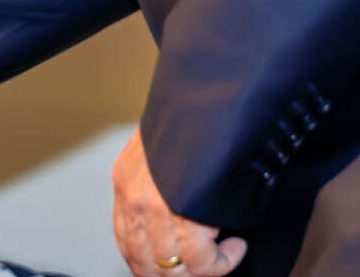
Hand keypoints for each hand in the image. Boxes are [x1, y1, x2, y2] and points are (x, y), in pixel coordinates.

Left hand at [112, 128, 245, 275]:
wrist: (208, 100)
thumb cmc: (190, 122)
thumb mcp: (160, 147)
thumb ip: (158, 180)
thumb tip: (173, 211)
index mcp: (125, 182)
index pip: (126, 241)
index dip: (147, 264)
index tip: (169, 269)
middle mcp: (134, 200)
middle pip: (146, 263)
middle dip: (174, 275)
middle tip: (201, 270)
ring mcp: (157, 211)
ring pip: (174, 269)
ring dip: (202, 271)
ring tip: (222, 256)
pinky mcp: (186, 217)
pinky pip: (203, 263)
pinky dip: (223, 263)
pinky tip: (234, 247)